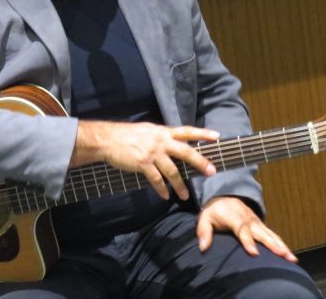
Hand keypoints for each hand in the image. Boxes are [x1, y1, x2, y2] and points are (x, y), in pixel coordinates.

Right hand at [72, 120, 218, 200]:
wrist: (109, 139)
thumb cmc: (127, 135)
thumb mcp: (147, 130)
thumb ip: (161, 136)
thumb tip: (172, 141)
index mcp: (163, 132)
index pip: (186, 131)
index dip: (202, 133)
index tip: (216, 136)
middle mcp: (161, 141)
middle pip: (186, 152)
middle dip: (200, 162)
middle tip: (211, 171)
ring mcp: (152, 153)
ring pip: (172, 171)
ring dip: (180, 185)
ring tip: (185, 195)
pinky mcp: (143, 164)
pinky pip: (156, 180)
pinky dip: (161, 189)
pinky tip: (165, 196)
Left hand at [196, 196, 297, 262]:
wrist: (224, 197)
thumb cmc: (213, 211)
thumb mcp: (204, 218)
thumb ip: (203, 232)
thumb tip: (203, 248)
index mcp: (234, 217)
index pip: (242, 230)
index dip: (248, 241)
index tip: (254, 253)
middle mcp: (248, 219)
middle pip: (261, 233)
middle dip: (273, 244)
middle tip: (283, 254)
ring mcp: (256, 222)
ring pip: (270, 234)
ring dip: (281, 245)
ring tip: (291, 257)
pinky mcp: (260, 225)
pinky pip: (272, 234)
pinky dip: (281, 243)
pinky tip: (288, 254)